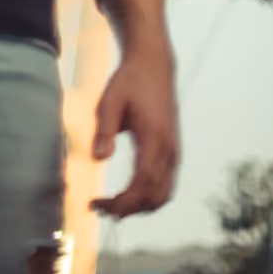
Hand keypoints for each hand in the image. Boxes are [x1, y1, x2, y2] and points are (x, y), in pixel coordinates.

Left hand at [90, 39, 179, 217]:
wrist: (153, 64)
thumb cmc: (129, 80)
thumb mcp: (110, 100)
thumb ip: (104, 129)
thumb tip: (98, 159)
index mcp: (154, 137)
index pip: (143, 182)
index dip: (123, 201)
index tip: (99, 205)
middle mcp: (169, 149)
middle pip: (154, 196)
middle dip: (127, 209)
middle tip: (98, 207)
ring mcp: (174, 152)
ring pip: (162, 196)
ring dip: (138, 207)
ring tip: (110, 205)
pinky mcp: (172, 152)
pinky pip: (165, 186)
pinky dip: (147, 198)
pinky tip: (126, 194)